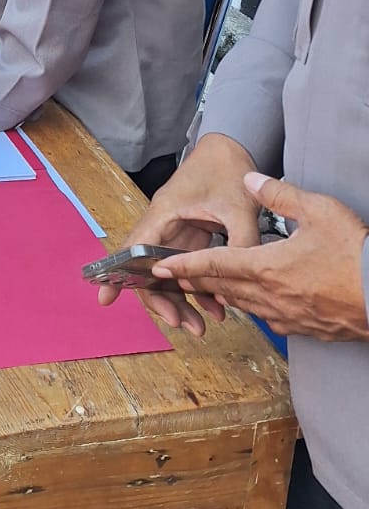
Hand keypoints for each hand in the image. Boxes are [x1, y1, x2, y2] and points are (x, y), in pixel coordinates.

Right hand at [96, 133, 259, 335]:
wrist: (234, 148)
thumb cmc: (228, 170)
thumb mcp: (239, 207)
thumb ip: (241, 242)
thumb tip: (243, 277)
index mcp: (164, 214)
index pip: (133, 249)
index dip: (117, 274)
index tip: (105, 298)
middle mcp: (164, 225)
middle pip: (150, 270)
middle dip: (162, 301)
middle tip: (185, 326)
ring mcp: (177, 232)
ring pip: (168, 274)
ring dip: (181, 301)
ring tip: (203, 326)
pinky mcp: (190, 237)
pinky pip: (187, 269)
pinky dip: (198, 289)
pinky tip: (216, 307)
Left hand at [154, 173, 368, 341]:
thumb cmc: (356, 255)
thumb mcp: (318, 211)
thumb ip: (280, 194)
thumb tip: (251, 179)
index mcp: (266, 268)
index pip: (214, 264)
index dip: (184, 264)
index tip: (159, 266)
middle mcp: (271, 298)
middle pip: (223, 287)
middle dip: (197, 280)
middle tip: (174, 275)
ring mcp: (288, 317)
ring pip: (244, 305)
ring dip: (223, 293)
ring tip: (208, 284)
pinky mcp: (307, 329)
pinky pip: (269, 318)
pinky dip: (253, 306)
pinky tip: (255, 300)